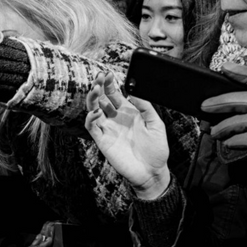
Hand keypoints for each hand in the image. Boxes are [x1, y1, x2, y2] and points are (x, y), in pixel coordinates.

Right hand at [84, 71, 170, 199]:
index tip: (110, 74)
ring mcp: (108, 129)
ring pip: (93, 109)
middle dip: (99, 86)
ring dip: (92, 98)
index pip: (114, 93)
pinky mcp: (103, 141)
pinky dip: (90, 118)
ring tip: (95, 89)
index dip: (110, 83)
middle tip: (100, 77)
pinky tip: (96, 112)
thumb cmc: (156, 149)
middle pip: (101, 98)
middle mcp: (116, 119)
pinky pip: (92, 127)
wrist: (153, 172)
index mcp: (128, 112)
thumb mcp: (156, 124)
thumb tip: (135, 91)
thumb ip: (146, 107)